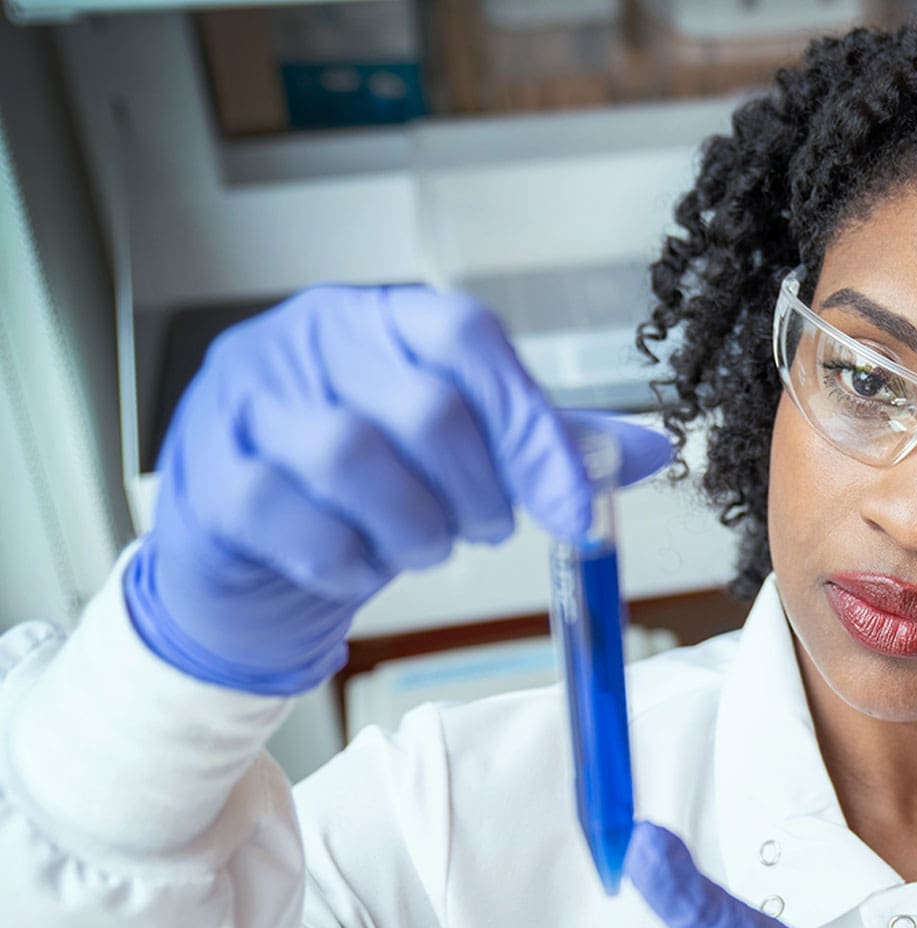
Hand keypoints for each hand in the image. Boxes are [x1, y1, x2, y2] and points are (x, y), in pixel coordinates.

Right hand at [123, 286, 670, 693]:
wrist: (253, 545)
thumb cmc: (366, 487)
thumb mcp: (459, 452)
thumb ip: (543, 445)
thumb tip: (654, 452)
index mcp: (381, 317)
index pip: (468, 339)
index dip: (532, 428)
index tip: (577, 507)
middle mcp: (308, 341)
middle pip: (424, 403)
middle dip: (479, 490)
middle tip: (487, 528)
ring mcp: (246, 403)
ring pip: (352, 456)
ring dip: (415, 527)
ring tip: (424, 547)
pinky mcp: (208, 477)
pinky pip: (290, 519)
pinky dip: (345, 559)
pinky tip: (359, 565)